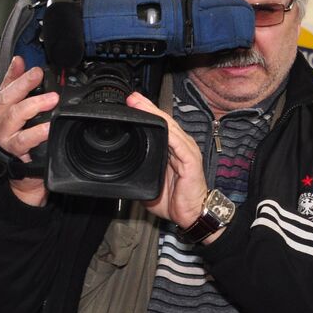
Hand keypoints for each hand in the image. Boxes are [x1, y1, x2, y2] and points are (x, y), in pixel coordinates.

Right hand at [0, 56, 58, 206]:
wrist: (19, 178)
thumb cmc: (18, 143)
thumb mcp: (18, 114)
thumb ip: (17, 88)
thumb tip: (20, 61)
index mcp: (0, 112)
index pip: (4, 88)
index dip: (13, 73)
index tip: (24, 62)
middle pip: (7, 99)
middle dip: (23, 85)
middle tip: (38, 74)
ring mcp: (4, 138)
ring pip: (14, 117)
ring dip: (33, 105)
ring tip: (51, 99)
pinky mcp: (13, 153)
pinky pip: (24, 141)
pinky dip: (37, 133)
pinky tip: (48, 128)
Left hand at [124, 93, 207, 231]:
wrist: (191, 214)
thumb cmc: (175, 200)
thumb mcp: (150, 183)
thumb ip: (139, 172)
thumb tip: (121, 168)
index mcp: (172, 151)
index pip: (160, 127)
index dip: (146, 114)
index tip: (131, 104)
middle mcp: (181, 147)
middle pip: (165, 122)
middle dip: (148, 108)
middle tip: (132, 97)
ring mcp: (187, 152)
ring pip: (170, 128)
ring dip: (155, 114)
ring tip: (140, 103)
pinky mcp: (191, 160)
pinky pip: (178, 142)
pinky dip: (168, 132)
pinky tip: (159, 122)